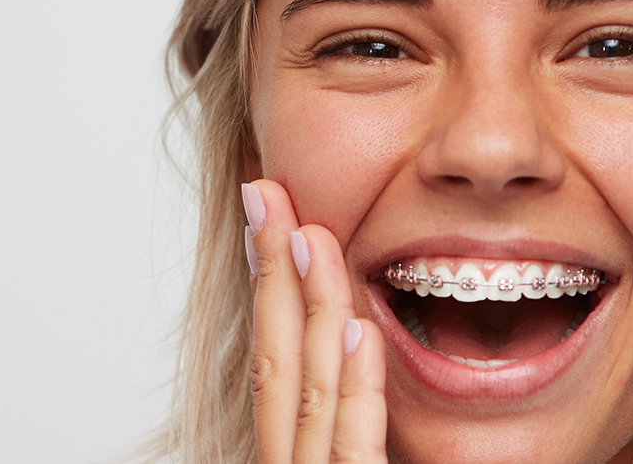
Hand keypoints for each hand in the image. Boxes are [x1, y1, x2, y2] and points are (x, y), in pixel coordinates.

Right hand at [242, 180, 387, 462]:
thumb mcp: (367, 460)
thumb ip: (359, 426)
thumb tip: (365, 344)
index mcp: (291, 457)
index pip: (270, 365)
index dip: (266, 287)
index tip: (265, 221)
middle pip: (273, 364)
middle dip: (270, 273)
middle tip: (266, 195)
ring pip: (308, 391)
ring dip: (311, 309)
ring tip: (310, 237)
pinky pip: (353, 448)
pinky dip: (356, 388)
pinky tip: (361, 330)